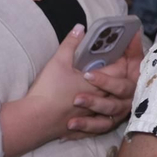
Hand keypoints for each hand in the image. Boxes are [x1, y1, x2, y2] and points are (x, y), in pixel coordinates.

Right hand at [21, 27, 140, 145]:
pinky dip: (101, 117)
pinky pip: (100, 123)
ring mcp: (94, 115)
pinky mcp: (85, 128)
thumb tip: (80, 27)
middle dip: (119, 78)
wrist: (35, 120)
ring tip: (107, 90)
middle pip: (119, 88)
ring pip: (112, 107)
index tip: (120, 53)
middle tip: (115, 68)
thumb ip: (71, 43)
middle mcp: (101, 100)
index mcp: (99, 84)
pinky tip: (97, 114)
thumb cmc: (49, 90)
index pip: (119, 70)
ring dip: (111, 98)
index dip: (122, 61)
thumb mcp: (59, 61)